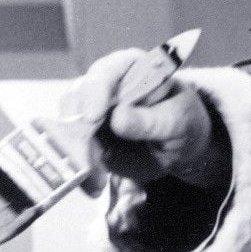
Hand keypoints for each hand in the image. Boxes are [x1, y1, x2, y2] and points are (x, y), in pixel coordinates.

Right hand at [61, 50, 226, 189]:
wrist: (180, 146)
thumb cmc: (183, 121)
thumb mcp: (178, 120)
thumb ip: (151, 119)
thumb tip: (118, 117)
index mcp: (132, 67)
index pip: (106, 71)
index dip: (96, 91)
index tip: (93, 117)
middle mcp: (104, 84)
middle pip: (77, 99)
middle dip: (78, 129)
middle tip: (87, 157)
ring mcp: (89, 109)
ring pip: (67, 126)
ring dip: (76, 153)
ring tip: (95, 177)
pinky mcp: (83, 134)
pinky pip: (72, 149)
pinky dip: (79, 167)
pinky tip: (93, 184)